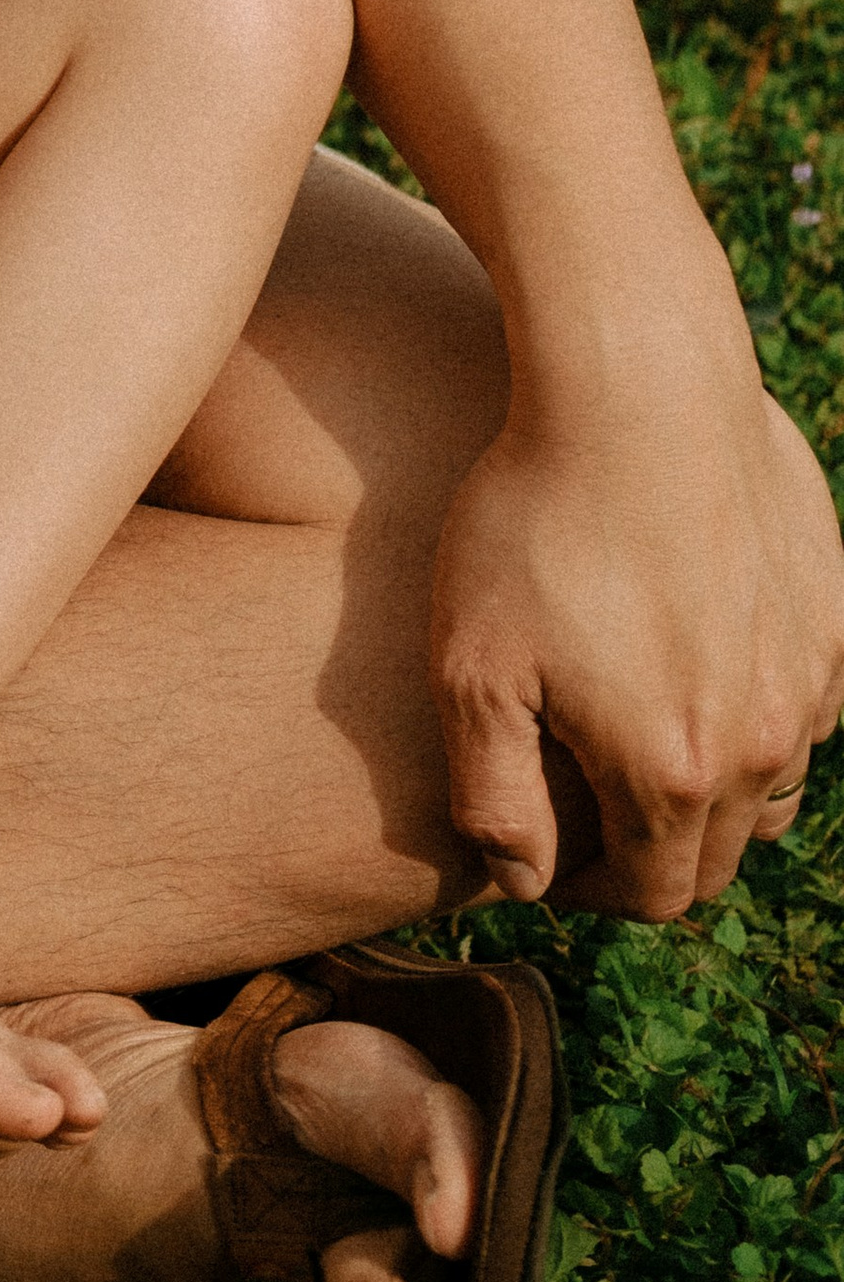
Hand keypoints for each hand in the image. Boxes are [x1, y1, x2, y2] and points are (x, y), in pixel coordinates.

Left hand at [431, 372, 843, 916]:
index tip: (546, 851)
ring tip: (640, 743)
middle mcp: (761, 741)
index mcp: (673, 770)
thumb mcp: (473, 665)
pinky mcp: (830, 615)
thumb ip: (495, 794)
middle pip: (718, 854)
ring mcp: (808, 677)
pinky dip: (756, 720)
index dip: (590, 890)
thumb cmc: (536, 517)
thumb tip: (525, 883)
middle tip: (585, 807)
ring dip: (712, 793)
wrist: (639, 388)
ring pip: (770, 789)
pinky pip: (806, 710)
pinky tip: (695, 670)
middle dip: (652, 851)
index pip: (652, 893)